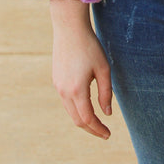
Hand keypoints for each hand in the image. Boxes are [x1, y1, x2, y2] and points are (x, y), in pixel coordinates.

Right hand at [50, 0, 112, 139]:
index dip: (98, 129)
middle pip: (77, 120)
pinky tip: (85, 106)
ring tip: (96, 121)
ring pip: (70, 112)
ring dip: (83, 119)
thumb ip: (106, 92)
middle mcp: (64, 92)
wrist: (69, 28)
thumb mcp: (103, 69)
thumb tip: (107, 113)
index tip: (108, 134)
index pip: (88, 119)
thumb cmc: (90, 46)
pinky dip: (76, 109)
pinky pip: (66, 102)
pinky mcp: (56, 80)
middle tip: (104, 132)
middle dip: (91, 128)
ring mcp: (58, 86)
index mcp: (77, 90)